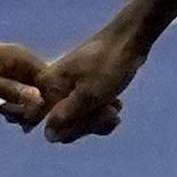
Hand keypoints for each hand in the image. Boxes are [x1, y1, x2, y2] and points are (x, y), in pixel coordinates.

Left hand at [0, 31, 51, 127]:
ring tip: (7, 119)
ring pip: (32, 94)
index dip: (45, 105)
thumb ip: (10, 90)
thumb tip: (39, 99)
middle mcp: (22, 61)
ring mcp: (13, 69)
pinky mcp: (4, 76)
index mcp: (21, 58)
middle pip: (43, 90)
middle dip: (34, 110)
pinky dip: (16, 106)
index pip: (49, 84)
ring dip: (24, 110)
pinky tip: (5, 115)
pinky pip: (19, 93)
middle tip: (15, 123)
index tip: (28, 121)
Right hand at [35, 25, 148, 143]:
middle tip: (110, 110)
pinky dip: (103, 111)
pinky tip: (116, 104)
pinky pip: (89, 110)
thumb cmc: (109, 65)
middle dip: (91, 123)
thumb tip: (48, 136)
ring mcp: (67, 88)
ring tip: (115, 106)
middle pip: (67, 126)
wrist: (129, 39)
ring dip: (100, 118)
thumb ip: (66, 117)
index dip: (75, 129)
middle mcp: (52, 88)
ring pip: (80, 120)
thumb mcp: (88, 96)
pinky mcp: (82, 87)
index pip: (52, 127)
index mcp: (47, 87)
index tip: (93, 116)